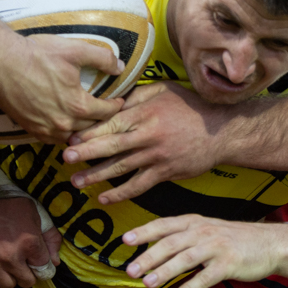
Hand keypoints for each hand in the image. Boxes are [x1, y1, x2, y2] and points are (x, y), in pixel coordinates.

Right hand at [0, 33, 124, 143]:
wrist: (0, 61)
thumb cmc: (36, 54)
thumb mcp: (74, 50)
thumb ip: (102, 58)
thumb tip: (120, 67)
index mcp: (78, 106)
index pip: (107, 113)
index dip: (116, 106)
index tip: (119, 101)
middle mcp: (63, 124)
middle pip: (92, 128)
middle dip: (103, 120)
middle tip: (107, 112)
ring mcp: (45, 129)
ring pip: (73, 137)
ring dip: (83, 130)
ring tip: (89, 121)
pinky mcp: (31, 130)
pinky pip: (54, 139)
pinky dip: (64, 134)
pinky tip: (66, 125)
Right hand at [0, 197, 61, 287]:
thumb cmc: (8, 200)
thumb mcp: (36, 212)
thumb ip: (50, 237)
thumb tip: (55, 262)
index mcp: (29, 242)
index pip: (45, 271)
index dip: (43, 266)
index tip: (37, 260)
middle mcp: (10, 256)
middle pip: (27, 282)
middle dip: (28, 272)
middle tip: (22, 259)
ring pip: (7, 285)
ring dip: (10, 275)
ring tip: (7, 261)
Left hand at [62, 82, 226, 202]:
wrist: (221, 130)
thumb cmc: (190, 106)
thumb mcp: (164, 90)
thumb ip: (137, 94)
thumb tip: (112, 102)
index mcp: (145, 112)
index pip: (111, 123)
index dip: (89, 132)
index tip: (71, 137)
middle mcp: (148, 135)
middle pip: (111, 145)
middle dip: (85, 153)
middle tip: (65, 158)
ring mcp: (156, 156)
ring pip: (120, 168)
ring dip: (96, 176)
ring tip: (77, 182)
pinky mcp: (165, 172)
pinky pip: (138, 185)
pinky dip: (120, 193)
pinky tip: (104, 198)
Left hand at [122, 215, 281, 287]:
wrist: (270, 243)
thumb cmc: (234, 239)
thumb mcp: (206, 230)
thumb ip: (182, 237)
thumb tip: (153, 250)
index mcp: (194, 222)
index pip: (164, 225)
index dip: (144, 232)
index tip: (125, 240)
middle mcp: (203, 231)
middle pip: (170, 243)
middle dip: (148, 256)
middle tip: (130, 270)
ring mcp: (216, 247)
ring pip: (184, 258)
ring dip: (164, 271)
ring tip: (147, 283)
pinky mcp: (228, 264)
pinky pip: (204, 278)